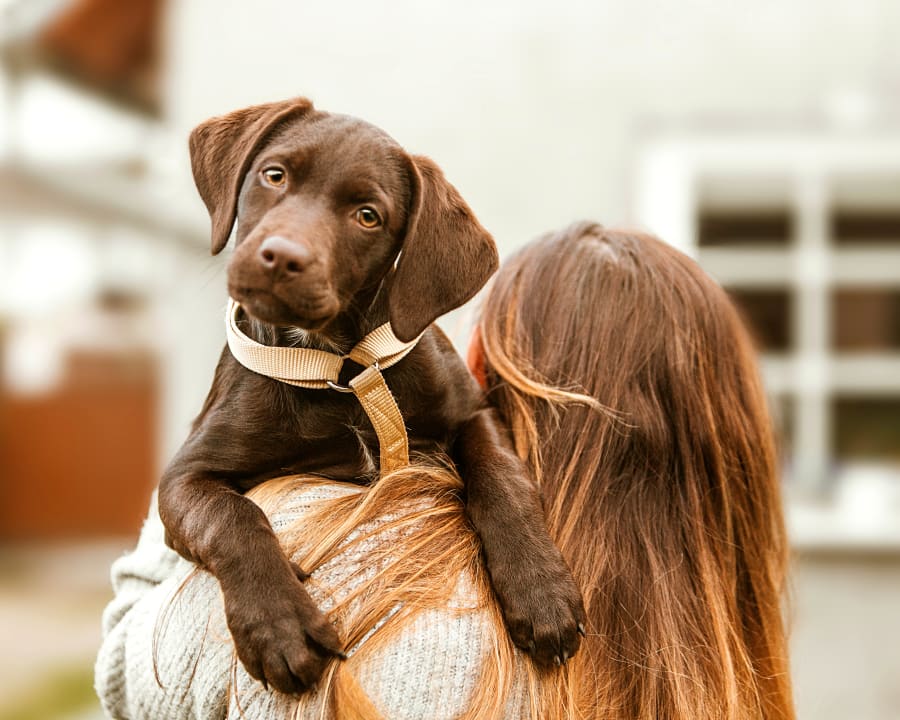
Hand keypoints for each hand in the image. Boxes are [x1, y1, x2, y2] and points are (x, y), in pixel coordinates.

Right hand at [221, 565, 344, 694]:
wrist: (244, 561)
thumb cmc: (274, 568)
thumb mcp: (301, 583)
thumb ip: (309, 604)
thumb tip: (319, 612)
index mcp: (303, 608)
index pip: (327, 637)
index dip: (334, 650)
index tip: (336, 654)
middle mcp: (284, 626)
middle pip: (303, 665)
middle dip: (310, 677)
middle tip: (311, 678)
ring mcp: (262, 635)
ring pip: (279, 676)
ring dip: (288, 683)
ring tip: (292, 683)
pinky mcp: (243, 639)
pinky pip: (255, 670)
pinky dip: (264, 676)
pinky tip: (269, 675)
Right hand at [488, 541, 585, 667]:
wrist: (515, 533)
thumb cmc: (536, 551)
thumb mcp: (561, 573)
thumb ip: (569, 599)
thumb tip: (580, 627)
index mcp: (570, 592)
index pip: (577, 626)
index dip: (574, 641)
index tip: (570, 648)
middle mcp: (556, 601)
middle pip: (564, 636)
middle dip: (563, 651)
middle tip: (558, 659)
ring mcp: (535, 604)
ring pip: (546, 640)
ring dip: (546, 653)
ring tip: (544, 657)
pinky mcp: (515, 604)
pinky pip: (522, 633)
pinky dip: (525, 642)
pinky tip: (525, 643)